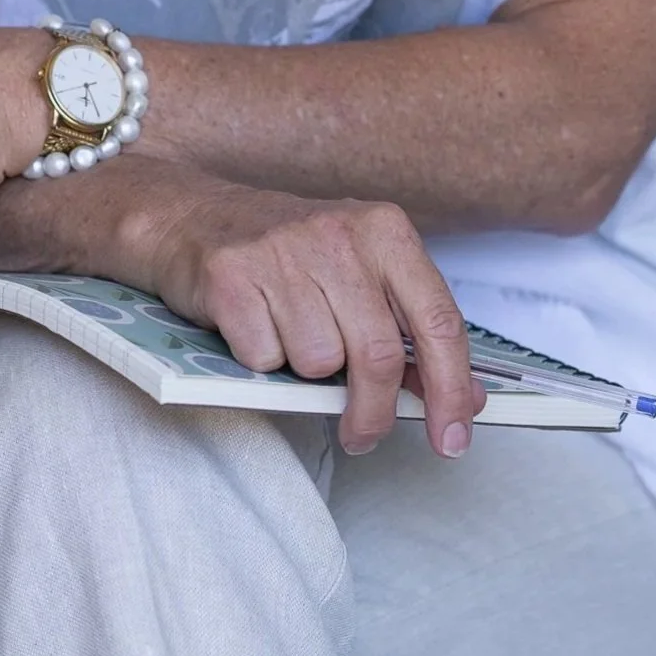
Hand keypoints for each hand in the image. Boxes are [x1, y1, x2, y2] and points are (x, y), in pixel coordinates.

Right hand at [144, 178, 482, 460]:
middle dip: (373, 412)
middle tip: (361, 433)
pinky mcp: (231, 276)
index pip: (439, 322)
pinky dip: (261, 361)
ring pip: (318, 364)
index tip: (452, 438)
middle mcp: (339, 234)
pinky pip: (265, 360)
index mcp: (385, 231)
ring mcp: (282, 252)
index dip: (451, 390)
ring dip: (305, 371)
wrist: (193, 216)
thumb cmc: (288, 255)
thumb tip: (462, 398)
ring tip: (288, 337)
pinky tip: (253, 327)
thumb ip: (409, 330)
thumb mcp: (359, 275)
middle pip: (378, 357)